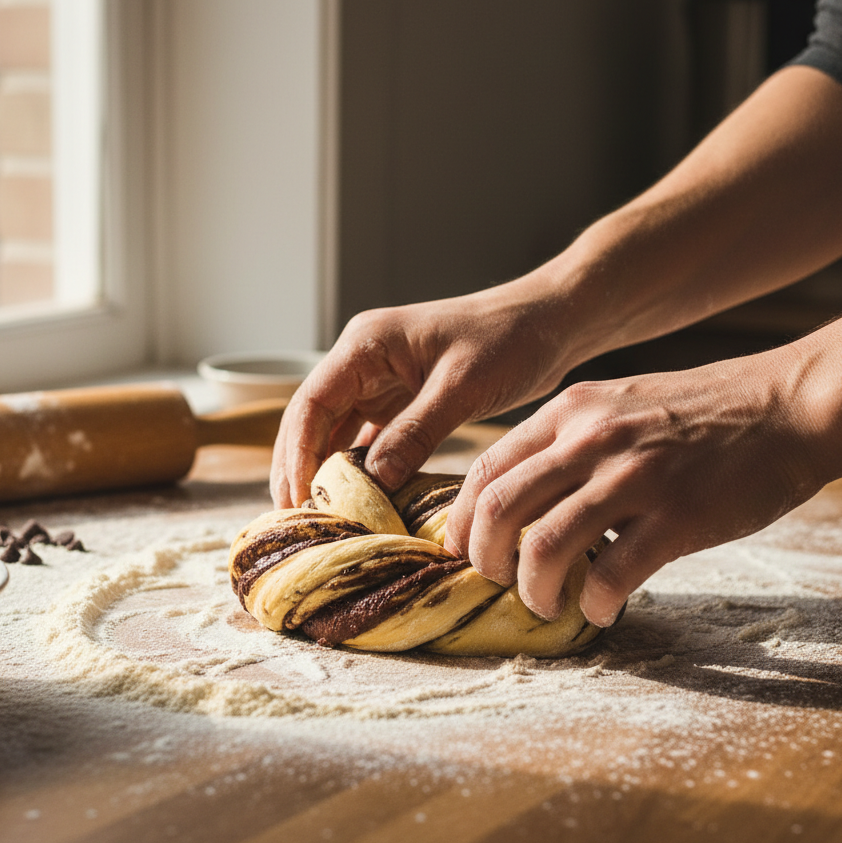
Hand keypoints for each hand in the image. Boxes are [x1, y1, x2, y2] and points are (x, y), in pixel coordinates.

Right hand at [270, 283, 570, 507]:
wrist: (548, 323)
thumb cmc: (509, 340)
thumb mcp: (462, 387)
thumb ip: (415, 431)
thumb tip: (373, 481)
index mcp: (366, 345)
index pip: (312, 403)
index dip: (297, 453)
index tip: (296, 499)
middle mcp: (364, 361)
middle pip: (313, 419)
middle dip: (299, 467)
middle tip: (294, 519)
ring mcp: (382, 381)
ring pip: (336, 431)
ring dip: (324, 470)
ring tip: (316, 518)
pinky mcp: (403, 400)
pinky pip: (368, 438)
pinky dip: (359, 467)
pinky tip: (356, 499)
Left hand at [443, 348, 823, 626]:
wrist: (785, 405)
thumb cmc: (695, 413)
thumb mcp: (614, 404)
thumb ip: (564, 441)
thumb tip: (517, 499)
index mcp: (568, 412)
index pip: (485, 469)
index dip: (461, 519)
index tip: (462, 550)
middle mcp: (589, 439)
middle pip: (498, 510)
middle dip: (484, 560)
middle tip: (499, 582)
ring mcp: (633, 476)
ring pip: (543, 547)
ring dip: (533, 591)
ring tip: (546, 604)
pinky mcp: (678, 516)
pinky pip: (611, 575)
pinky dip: (594, 604)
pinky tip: (601, 609)